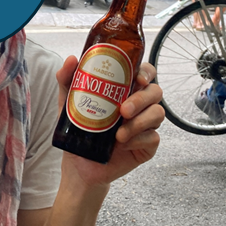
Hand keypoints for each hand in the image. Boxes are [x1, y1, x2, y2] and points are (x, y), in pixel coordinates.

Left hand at [56, 58, 163, 190]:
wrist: (79, 165)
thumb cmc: (79, 130)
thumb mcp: (69, 103)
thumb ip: (68, 80)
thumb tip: (72, 59)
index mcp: (125, 90)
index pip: (145, 73)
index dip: (146, 72)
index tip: (138, 79)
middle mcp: (139, 105)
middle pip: (155, 91)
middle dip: (142, 98)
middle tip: (123, 110)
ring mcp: (145, 125)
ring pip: (158, 113)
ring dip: (140, 122)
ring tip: (120, 133)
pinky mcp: (147, 145)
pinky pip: (153, 138)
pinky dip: (138, 139)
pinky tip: (123, 144)